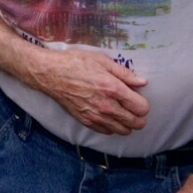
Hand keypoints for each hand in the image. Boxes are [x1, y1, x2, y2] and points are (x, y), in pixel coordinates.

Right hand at [25, 48, 149, 135]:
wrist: (50, 73)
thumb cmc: (75, 63)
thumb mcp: (101, 61)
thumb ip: (124, 73)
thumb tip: (142, 82)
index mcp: (113, 89)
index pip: (142, 108)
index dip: (142, 103)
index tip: (136, 97)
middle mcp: (107, 106)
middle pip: (136, 123)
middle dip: (138, 116)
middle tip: (131, 106)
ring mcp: (96, 116)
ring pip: (124, 131)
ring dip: (126, 123)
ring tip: (120, 111)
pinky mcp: (86, 121)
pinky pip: (108, 132)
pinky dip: (111, 126)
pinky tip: (107, 114)